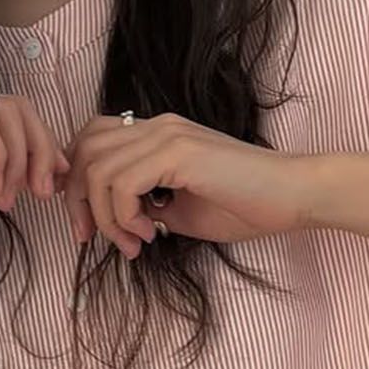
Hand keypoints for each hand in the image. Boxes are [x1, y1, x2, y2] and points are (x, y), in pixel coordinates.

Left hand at [61, 112, 314, 255]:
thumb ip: (146, 208)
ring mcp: (167, 134)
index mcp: (156, 134)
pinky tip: (148, 234)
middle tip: (92, 239)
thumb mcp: (180, 212)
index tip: (88, 228)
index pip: (91, 141)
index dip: (76, 184)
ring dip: (104, 217)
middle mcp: (157, 125)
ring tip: (133, 243)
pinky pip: (122, 183)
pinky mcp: (179, 153)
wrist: (291, 196)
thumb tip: (118, 220)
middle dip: (77, 202)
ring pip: (97, 169)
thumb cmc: (246, 206)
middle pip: (83, 150)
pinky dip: (123, 216)